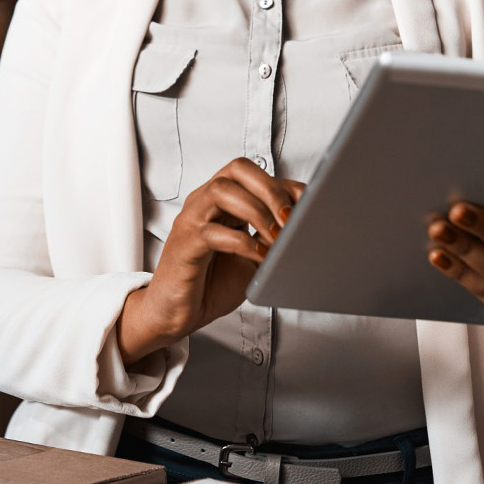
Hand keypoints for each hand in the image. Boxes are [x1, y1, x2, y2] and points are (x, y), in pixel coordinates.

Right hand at [118, 159, 303, 364]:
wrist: (175, 313)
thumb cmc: (209, 283)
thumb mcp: (251, 257)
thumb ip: (270, 239)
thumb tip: (304, 229)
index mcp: (220, 202)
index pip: (253, 173)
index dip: (284, 184)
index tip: (308, 205)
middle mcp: (203, 203)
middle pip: (236, 170)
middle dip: (271, 190)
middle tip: (290, 219)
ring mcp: (191, 221)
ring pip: (222, 191)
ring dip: (257, 211)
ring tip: (276, 238)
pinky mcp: (185, 244)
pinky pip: (213, 232)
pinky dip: (243, 242)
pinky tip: (259, 256)